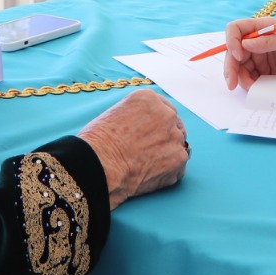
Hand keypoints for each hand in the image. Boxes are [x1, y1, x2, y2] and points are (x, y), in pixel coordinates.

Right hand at [78, 90, 188, 208]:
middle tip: (150, 151)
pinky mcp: (178, 160)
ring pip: (178, 146)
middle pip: (174, 125)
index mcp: (149, 99)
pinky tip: (149, 175)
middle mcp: (166, 114)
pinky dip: (167, 172)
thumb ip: (136, 116)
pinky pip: (178, 167)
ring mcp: (175, 137)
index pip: (163, 108)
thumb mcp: (114, 114)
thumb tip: (144, 128)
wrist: (99, 167)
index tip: (150, 133)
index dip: (156, 123)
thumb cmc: (97, 143)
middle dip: (165, 137)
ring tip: (146, 165)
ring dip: (167, 154)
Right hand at [221, 20, 275, 91]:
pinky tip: (253, 89)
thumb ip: (270, 40)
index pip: (237, 29)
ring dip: (239, 77)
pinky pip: (250, 78)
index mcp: (264, 28)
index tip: (238, 55)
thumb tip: (245, 43)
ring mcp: (261, 58)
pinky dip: (248, 84)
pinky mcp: (266, 73)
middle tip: (232, 82)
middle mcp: (259, 42)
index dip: (232, 41)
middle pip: (234, 51)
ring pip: (239, 67)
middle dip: (230, 66)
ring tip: (248, 86)